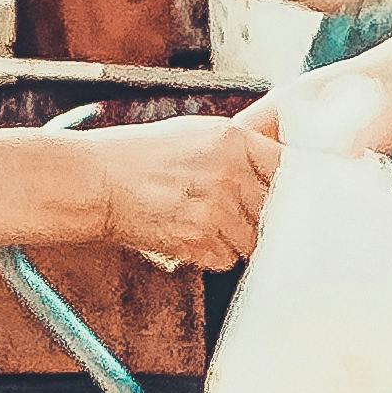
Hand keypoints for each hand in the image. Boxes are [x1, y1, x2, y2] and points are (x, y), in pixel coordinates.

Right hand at [83, 112, 279, 268]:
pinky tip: (189, 234)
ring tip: (204, 221)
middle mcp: (229, 173)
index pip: (290, 168)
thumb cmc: (140, 157)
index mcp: (233, 141)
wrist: (97, 182)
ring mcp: (216, 208)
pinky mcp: (199, 239)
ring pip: (254, 240)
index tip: (294, 198)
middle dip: (260, 216)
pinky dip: (213, 253)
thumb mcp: (197, 134)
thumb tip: (281, 164)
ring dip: (235, 238)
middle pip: (277, 210)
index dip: (294, 188)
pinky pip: (227, 258)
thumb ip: (241, 149)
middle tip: (234, 212)